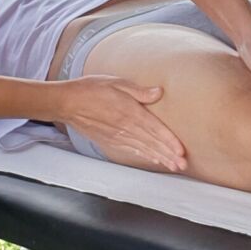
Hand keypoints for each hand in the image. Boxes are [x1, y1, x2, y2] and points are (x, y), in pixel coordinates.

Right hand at [55, 76, 185, 171]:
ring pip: (143, 149)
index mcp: (130, 112)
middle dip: (168, 155)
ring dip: (160, 158)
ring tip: (174, 166)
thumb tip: (159, 92)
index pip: (154, 129)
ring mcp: (117, 136)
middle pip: (151, 143)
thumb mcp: (116, 83)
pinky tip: (154, 160)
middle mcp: (125, 127)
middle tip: (183, 165)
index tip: (181, 151)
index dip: (169, 141)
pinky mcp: (110, 141)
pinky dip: (144, 156)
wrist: (67, 103)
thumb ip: (139, 91)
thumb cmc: (91, 89)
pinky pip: (131, 150)